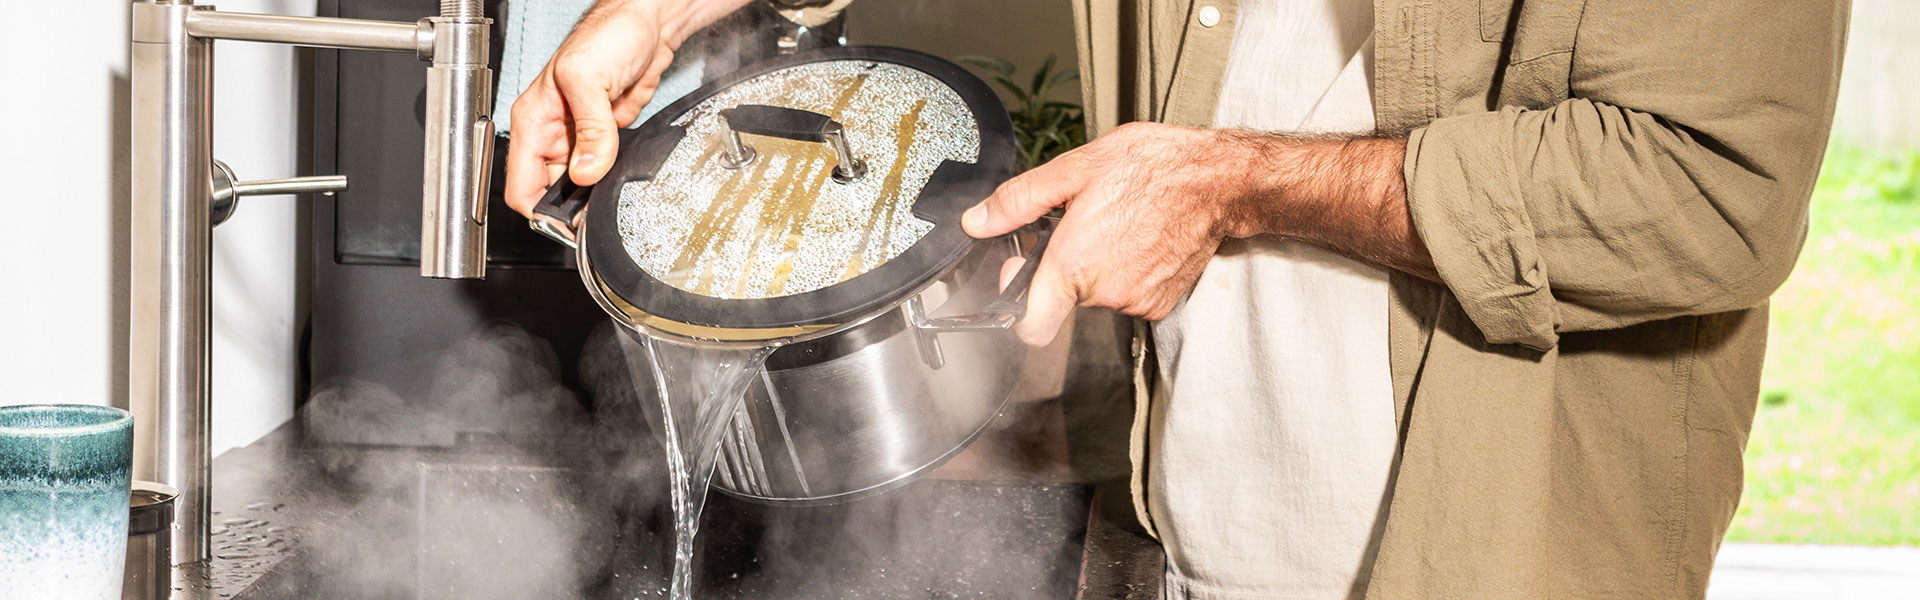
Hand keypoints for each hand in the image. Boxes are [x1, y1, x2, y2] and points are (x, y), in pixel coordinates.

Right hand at [503, 0, 751, 222]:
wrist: (647, 25)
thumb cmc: (608, 34)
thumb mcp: (589, 79)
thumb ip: (590, 130)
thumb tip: (586, 172)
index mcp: (534, 121)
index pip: (520, 184)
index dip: (539, 211)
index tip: (565, 224)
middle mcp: (553, 134)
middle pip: (550, 192)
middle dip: (570, 207)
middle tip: (594, 215)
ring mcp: (579, 138)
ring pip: (578, 186)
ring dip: (592, 195)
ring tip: (609, 194)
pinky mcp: (605, 139)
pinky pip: (602, 171)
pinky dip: (610, 181)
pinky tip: (620, 179)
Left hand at [963, 123, 1249, 345]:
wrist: (1216, 180)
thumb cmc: (1151, 167)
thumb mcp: (1075, 169)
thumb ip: (1018, 201)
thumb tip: (976, 221)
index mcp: (1074, 264)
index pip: (1030, 327)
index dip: (1017, 308)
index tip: (1023, 274)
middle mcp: (1104, 293)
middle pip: (1063, 301)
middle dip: (1064, 271)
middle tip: (1081, 228)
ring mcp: (1136, 302)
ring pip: (1097, 297)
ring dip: (1098, 269)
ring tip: (1117, 226)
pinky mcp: (1161, 304)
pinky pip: (1128, 296)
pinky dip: (1128, 274)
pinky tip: (1139, 240)